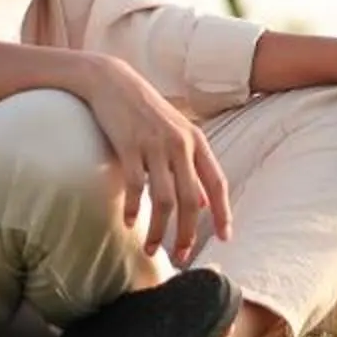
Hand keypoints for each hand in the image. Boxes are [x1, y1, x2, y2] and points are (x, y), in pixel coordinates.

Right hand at [72, 55, 236, 264]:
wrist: (112, 80)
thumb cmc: (145, 110)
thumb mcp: (176, 133)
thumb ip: (192, 166)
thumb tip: (204, 202)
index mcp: (196, 141)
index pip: (218, 183)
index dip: (224, 213)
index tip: (225, 239)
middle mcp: (180, 144)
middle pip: (192, 199)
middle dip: (188, 232)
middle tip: (181, 256)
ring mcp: (154, 144)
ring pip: (163, 199)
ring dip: (159, 230)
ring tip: (152, 249)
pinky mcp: (129, 145)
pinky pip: (134, 185)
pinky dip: (132, 208)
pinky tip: (128, 223)